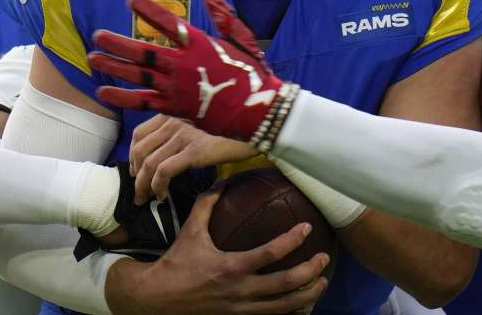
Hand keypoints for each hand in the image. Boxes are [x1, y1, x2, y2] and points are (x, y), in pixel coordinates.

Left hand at [89, 0, 292, 143]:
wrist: (257, 110)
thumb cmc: (251, 72)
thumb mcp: (240, 39)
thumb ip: (221, 15)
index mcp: (199, 44)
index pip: (168, 22)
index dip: (148, 10)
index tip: (131, 0)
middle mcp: (183, 64)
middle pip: (144, 52)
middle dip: (118, 43)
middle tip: (98, 35)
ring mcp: (176, 87)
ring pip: (138, 76)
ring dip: (114, 66)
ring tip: (94, 57)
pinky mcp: (174, 108)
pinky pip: (142, 102)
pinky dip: (122, 97)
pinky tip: (103, 91)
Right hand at [106, 189, 329, 314]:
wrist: (157, 298)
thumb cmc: (176, 262)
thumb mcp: (190, 230)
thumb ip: (207, 204)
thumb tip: (222, 180)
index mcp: (230, 267)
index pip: (270, 254)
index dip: (292, 240)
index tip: (307, 227)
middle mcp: (239, 291)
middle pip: (285, 285)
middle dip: (309, 272)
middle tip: (324, 258)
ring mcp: (240, 309)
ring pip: (283, 307)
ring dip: (307, 295)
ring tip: (322, 282)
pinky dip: (290, 311)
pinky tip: (302, 303)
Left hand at [130, 114, 257, 204]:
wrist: (254, 130)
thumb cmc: (228, 130)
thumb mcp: (198, 126)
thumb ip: (178, 132)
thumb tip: (160, 154)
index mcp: (173, 112)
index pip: (139, 133)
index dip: (132, 155)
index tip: (136, 171)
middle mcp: (174, 120)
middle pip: (140, 150)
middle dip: (135, 175)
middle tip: (139, 192)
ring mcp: (183, 134)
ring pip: (149, 164)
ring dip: (144, 186)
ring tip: (148, 198)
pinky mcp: (194, 150)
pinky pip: (164, 171)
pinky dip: (158, 186)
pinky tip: (163, 195)